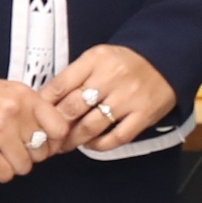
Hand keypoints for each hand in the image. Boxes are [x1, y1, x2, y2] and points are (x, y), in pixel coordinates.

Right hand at [0, 78, 64, 182]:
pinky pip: (4, 175)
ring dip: (12, 164)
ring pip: (24, 166)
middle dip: (30, 154)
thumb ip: (27, 107)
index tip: (48, 144)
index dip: (54, 141)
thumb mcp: (4, 90)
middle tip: (16, 149)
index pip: (59, 127)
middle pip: (41, 151)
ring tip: (0, 154)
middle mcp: (14, 113)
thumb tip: (47, 128)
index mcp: (23, 96)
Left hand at [40, 45, 177, 153]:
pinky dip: (99, 145)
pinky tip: (90, 144)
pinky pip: (116, 137)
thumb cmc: (125, 62)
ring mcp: (128, 98)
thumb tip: (47, 101)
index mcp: (96, 59)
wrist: (165, 60)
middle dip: (56, 125)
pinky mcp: (143, 115)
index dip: (45, 104)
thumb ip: (75, 76)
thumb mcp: (97, 58)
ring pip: (91, 126)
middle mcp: (111, 77)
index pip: (61, 84)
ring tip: (65, 145)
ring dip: (74, 139)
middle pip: (73, 107)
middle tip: (48, 136)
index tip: (36, 115)